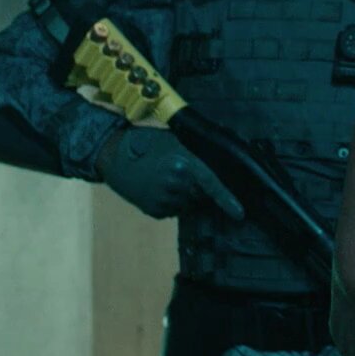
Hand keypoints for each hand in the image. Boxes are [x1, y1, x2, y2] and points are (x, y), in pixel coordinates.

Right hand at [97, 125, 244, 220]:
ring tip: (166, 179)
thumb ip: (194, 157)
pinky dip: (170, 203)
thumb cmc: (148, 143)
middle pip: (201, 196)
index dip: (228, 201)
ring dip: (184, 196)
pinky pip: (172, 211)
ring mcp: (164, 199)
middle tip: (182, 174)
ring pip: (187, 205)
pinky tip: (157, 188)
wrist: (114, 156)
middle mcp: (176, 184)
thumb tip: (214, 170)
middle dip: (198, 189)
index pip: (212, 186)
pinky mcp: (154, 210)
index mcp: (185, 164)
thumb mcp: (175, 142)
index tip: (240, 214)